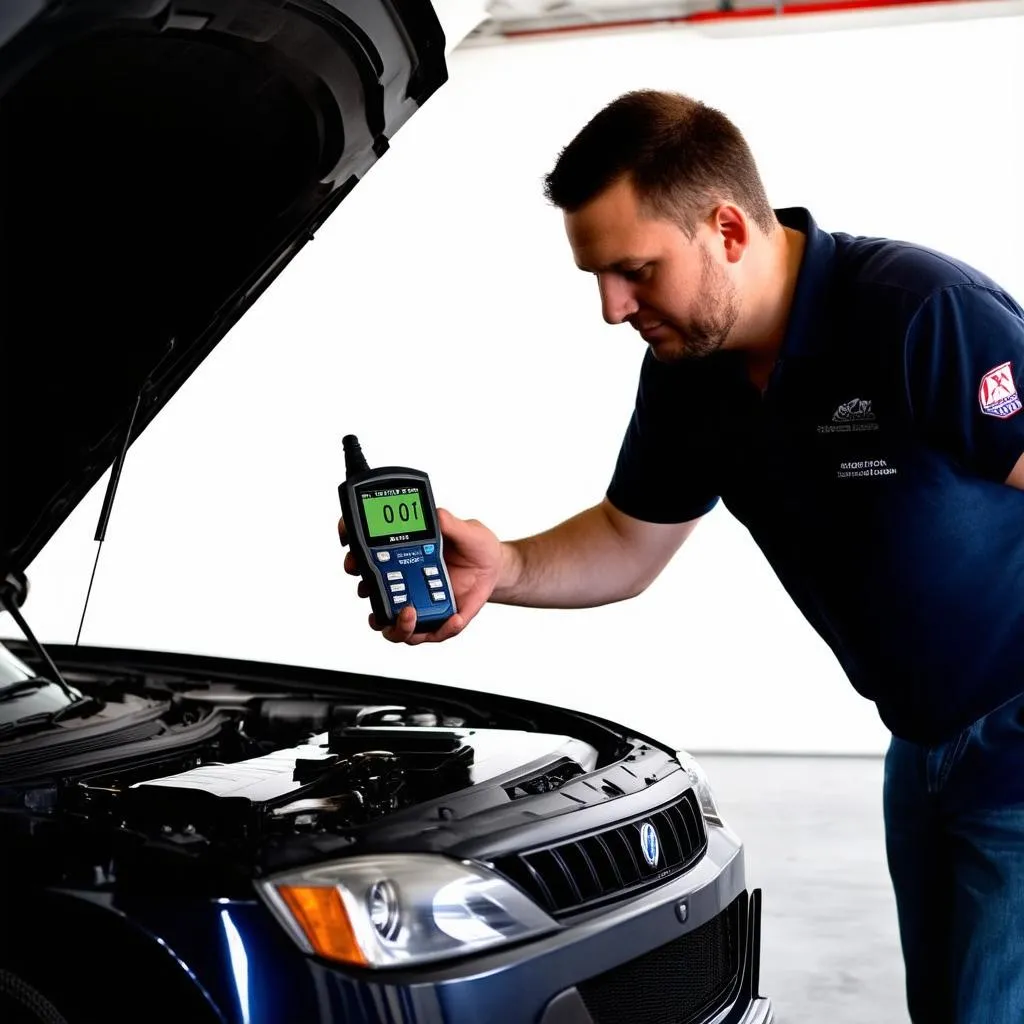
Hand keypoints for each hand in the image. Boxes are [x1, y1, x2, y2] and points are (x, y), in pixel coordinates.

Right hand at [338, 508, 502, 644]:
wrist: (495, 568)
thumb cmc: (475, 547)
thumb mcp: (468, 531)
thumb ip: (452, 523)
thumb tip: (437, 515)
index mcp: (403, 555)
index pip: (368, 555)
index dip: (352, 552)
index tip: (349, 546)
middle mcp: (404, 581)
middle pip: (370, 593)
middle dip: (365, 591)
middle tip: (369, 586)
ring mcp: (418, 603)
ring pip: (392, 624)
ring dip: (396, 624)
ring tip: (410, 613)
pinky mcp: (436, 620)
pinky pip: (431, 633)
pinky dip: (440, 630)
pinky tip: (453, 618)